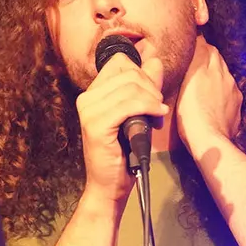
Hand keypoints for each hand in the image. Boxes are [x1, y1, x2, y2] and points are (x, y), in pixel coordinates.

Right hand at [76, 53, 167, 203]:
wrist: (110, 184)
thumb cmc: (125, 152)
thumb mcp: (138, 114)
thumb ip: (146, 88)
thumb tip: (155, 61)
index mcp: (94, 92)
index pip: (121, 62)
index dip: (143, 73)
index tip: (154, 94)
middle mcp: (87, 98)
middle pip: (130, 72)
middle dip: (152, 88)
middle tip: (159, 109)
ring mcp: (89, 110)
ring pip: (131, 87)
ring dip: (153, 100)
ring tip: (158, 116)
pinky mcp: (96, 124)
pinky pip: (130, 104)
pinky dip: (149, 107)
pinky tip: (157, 116)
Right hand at [176, 37, 241, 151]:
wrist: (209, 141)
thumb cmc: (192, 112)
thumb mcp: (188, 80)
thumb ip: (197, 58)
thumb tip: (200, 40)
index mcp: (215, 69)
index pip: (208, 48)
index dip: (199, 47)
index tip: (191, 47)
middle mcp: (228, 78)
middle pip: (219, 62)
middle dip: (208, 60)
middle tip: (195, 65)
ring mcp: (234, 95)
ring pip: (225, 78)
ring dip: (215, 78)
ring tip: (202, 85)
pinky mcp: (236, 110)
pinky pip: (229, 96)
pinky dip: (221, 95)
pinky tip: (212, 102)